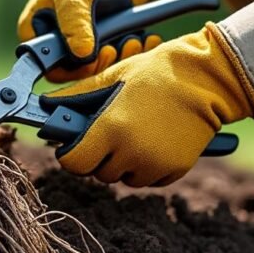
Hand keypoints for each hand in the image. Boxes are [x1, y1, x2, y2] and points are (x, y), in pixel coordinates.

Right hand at [18, 0, 157, 80]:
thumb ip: (74, 19)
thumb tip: (82, 53)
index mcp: (36, 35)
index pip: (50, 67)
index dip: (74, 69)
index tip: (97, 55)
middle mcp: (56, 49)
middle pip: (77, 74)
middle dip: (102, 65)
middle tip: (118, 48)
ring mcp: (80, 52)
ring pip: (99, 71)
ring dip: (120, 60)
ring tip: (133, 41)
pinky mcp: (101, 52)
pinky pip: (115, 63)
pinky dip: (132, 54)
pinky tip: (145, 41)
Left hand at [41, 23, 253, 186]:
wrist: (206, 80)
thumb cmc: (156, 73)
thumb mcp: (113, 77)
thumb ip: (78, 95)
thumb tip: (48, 104)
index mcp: (110, 128)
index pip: (73, 162)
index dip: (71, 154)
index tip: (76, 143)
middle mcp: (130, 152)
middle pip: (99, 173)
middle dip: (100, 157)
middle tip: (112, 131)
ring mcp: (154, 164)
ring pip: (124, 178)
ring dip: (124, 163)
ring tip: (138, 132)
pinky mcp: (174, 171)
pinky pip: (149, 179)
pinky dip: (148, 167)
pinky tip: (156, 140)